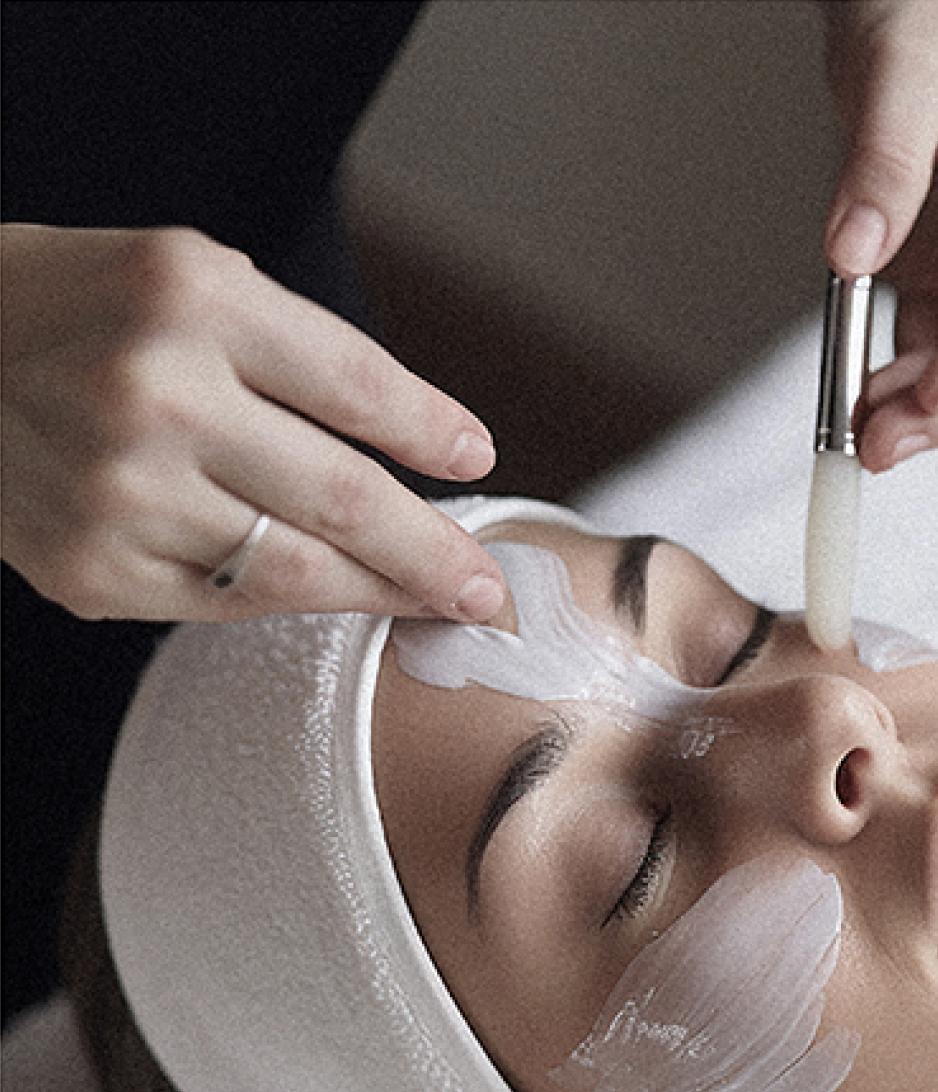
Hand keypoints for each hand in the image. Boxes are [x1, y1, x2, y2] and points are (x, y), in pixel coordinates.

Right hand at [1, 224, 506, 621]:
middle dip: (438, 554)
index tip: (477, 462)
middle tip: (493, 592)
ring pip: (299, 572)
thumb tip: (440, 452)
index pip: (357, 385)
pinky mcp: (91, 569)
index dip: (432, 433)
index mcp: (191, 299)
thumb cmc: (88, 314)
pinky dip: (300, 605)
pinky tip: (342, 600)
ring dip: (387, 596)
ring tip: (439, 606)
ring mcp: (117, 493)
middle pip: (346, 499)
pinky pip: (230, 605)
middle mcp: (154, 396)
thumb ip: (306, 358)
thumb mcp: (192, 281)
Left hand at [820, 0, 937, 470]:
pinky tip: (860, 380)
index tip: (937, 386)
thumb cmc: (926, 19)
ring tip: (860, 426)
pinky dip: (906, 383)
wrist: (901, 11)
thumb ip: (883, 162)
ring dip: (937, 416)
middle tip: (886, 441)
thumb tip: (854, 255)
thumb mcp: (900, 73)